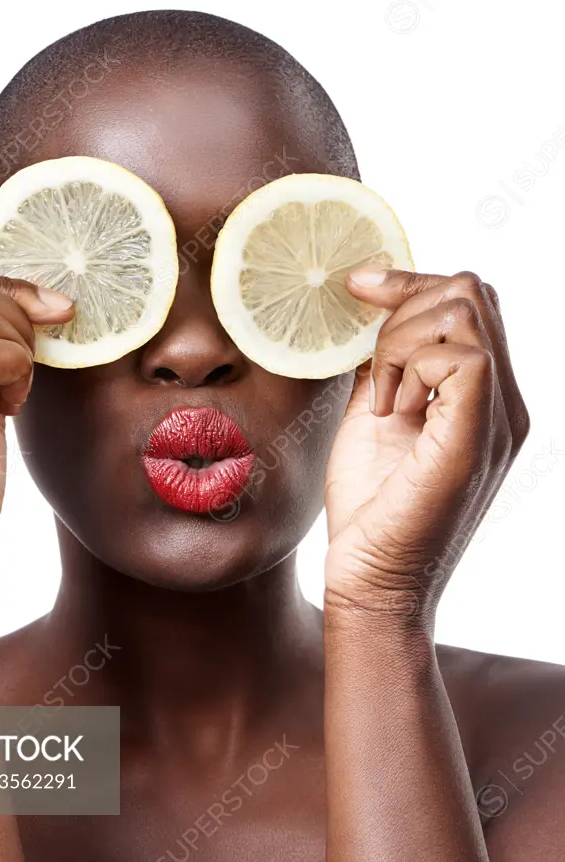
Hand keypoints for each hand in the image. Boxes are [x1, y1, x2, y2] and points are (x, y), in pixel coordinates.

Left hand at [323, 269, 528, 626]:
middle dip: (404, 305)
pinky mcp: (477, 437)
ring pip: (464, 311)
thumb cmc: (370, 508)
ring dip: (400, 342)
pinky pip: (461, 355)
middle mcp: (504, 403)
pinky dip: (407, 366)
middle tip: (370, 366)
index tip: (357, 287)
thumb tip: (369, 316)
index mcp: (483, 397)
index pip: (471, 301)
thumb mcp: (372, 416)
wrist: (369, 580)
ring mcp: (497, 419)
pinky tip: (389, 410)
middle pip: (472, 292)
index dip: (412, 281)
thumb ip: (384, 366)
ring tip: (381, 400)